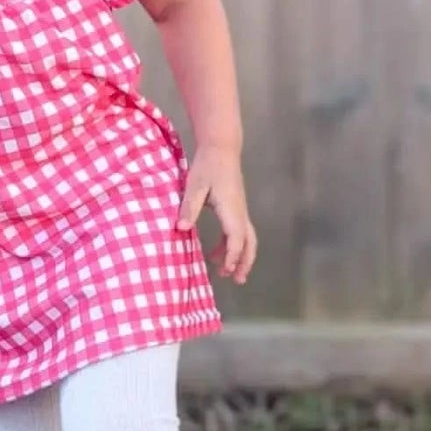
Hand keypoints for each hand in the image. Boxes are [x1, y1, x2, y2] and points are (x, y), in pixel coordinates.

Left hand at [176, 144, 257, 283]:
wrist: (221, 149)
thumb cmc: (207, 166)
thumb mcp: (194, 186)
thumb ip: (188, 207)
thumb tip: (181, 228)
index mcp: (232, 209)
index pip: (236, 238)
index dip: (233, 256)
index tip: (226, 271)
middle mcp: (240, 212)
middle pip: (249, 243)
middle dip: (244, 263)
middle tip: (237, 281)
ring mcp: (240, 210)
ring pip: (247, 238)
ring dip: (240, 256)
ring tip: (228, 273)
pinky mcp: (236, 207)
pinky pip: (238, 231)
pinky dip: (231, 245)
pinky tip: (217, 252)